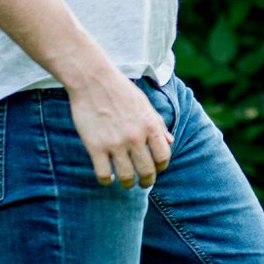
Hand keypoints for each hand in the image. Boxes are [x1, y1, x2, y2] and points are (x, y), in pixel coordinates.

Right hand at [67, 74, 171, 188]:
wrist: (93, 80)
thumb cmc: (121, 91)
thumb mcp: (145, 105)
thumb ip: (158, 124)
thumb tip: (170, 142)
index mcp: (150, 126)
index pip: (163, 156)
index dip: (161, 167)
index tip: (156, 168)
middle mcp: (135, 137)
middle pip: (147, 171)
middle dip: (147, 181)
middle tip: (143, 183)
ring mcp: (114, 143)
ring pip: (126, 177)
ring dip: (128, 184)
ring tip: (126, 183)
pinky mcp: (95, 147)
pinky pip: (103, 174)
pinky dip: (107, 181)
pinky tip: (108, 178)